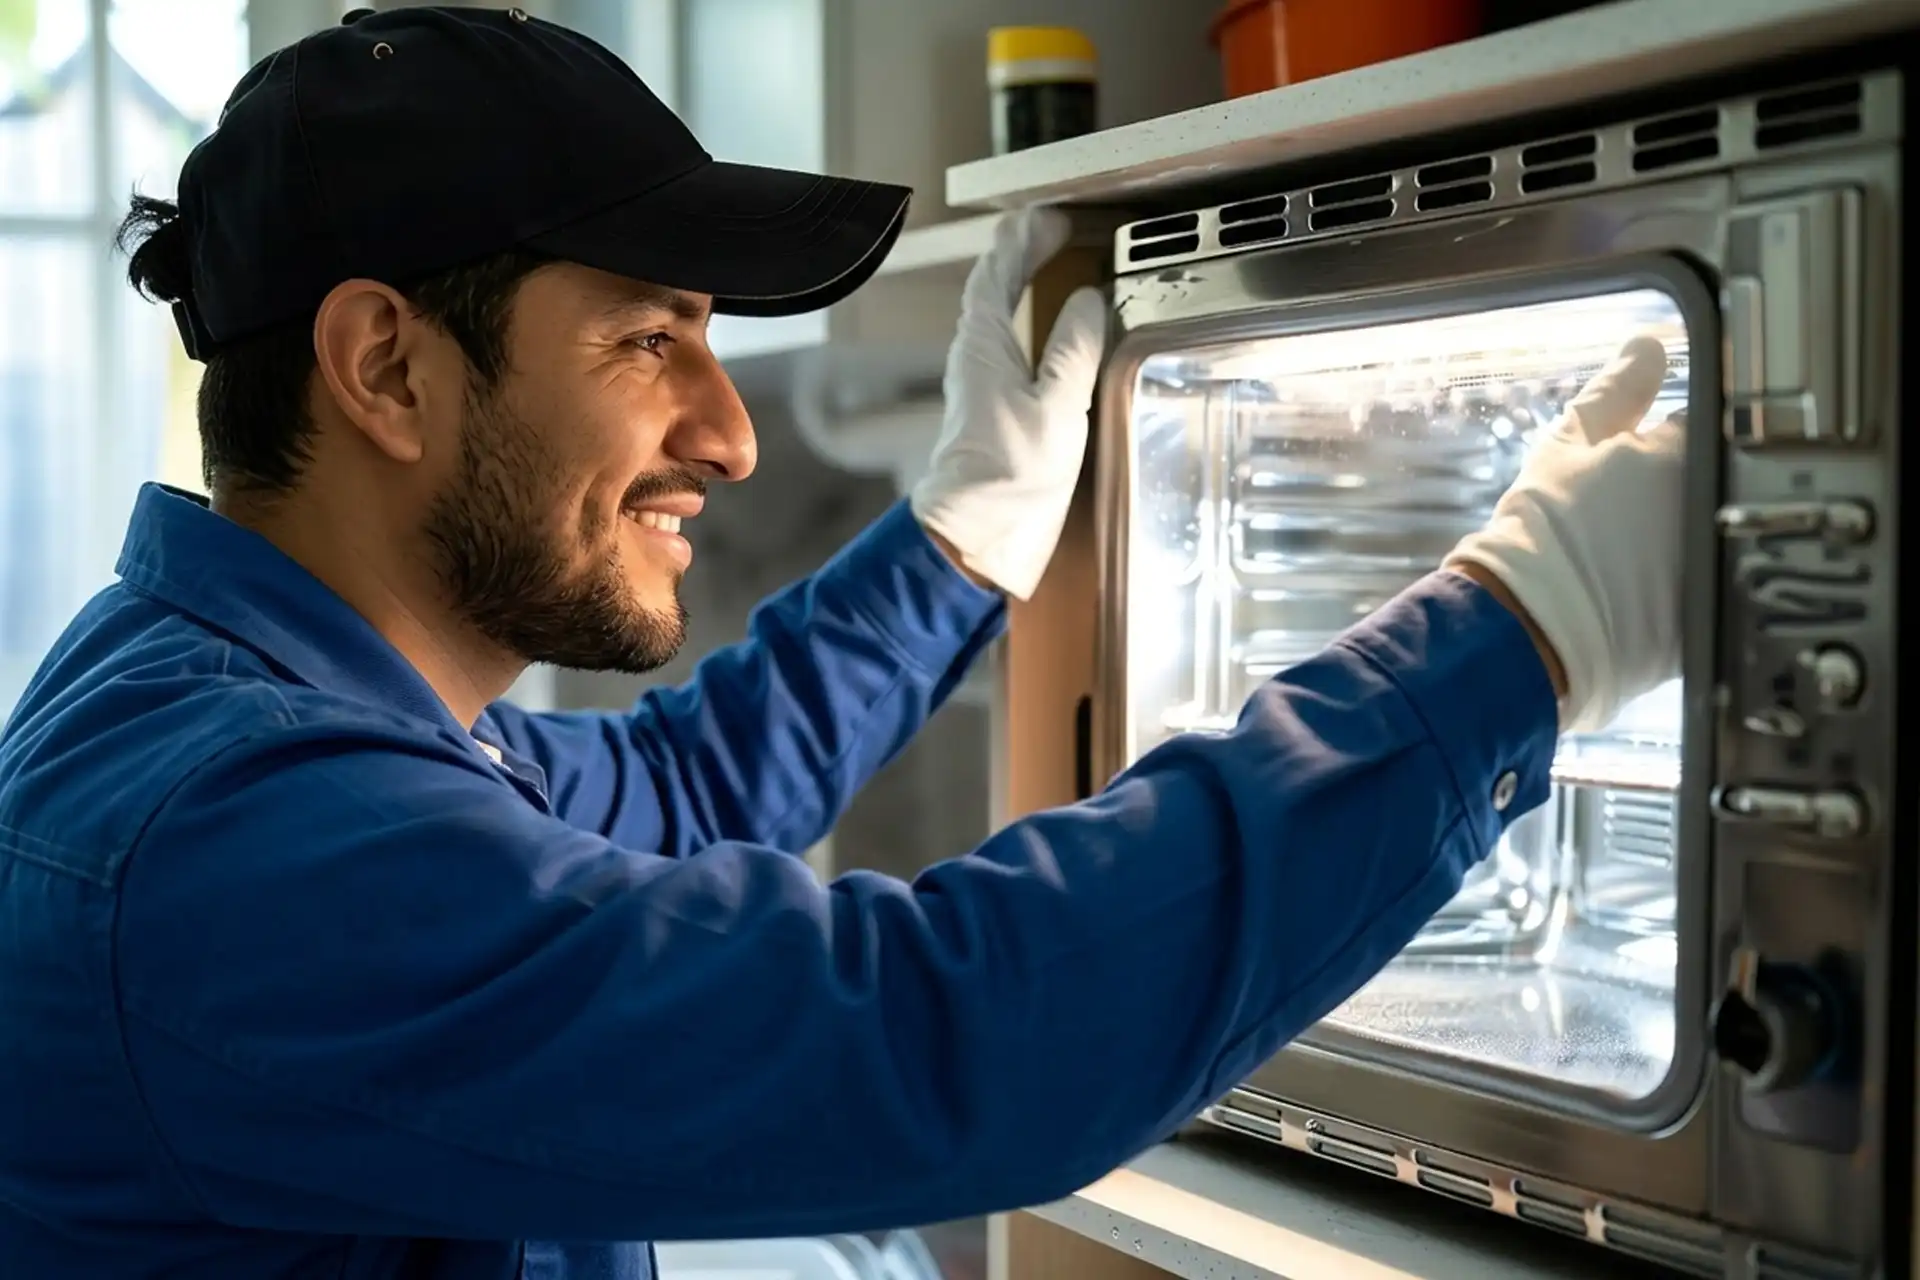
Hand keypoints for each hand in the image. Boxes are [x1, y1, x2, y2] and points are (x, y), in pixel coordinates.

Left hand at [910, 207, 1108, 600]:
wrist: (976, 535)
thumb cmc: (1009, 478)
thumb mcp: (1057, 406)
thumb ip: (1074, 348)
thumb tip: (1090, 302)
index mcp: (983, 342)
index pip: (999, 269)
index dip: (1026, 237)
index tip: (1054, 216)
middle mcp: (975, 354)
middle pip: (996, 284)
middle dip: (1026, 250)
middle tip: (1059, 228)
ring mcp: (981, 379)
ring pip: (999, 311)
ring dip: (1025, 281)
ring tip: (1055, 262)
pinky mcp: (992, 404)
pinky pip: (1009, 341)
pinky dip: (1030, 318)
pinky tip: (1050, 328)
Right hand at [1444, 335, 1681, 732]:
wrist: (1530, 627)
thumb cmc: (1542, 533)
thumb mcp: (1568, 446)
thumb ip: (1615, 391)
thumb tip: (1648, 346)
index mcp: (1687, 454)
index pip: (1698, 425)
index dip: (1663, 441)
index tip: (1636, 461)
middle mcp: (1716, 503)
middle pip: (1710, 479)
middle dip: (1678, 487)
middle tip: (1625, 513)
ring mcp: (1719, 560)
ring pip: (1711, 530)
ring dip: (1683, 533)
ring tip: (1628, 557)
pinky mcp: (1714, 613)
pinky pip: (1709, 584)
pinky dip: (1685, 583)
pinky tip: (1642, 593)